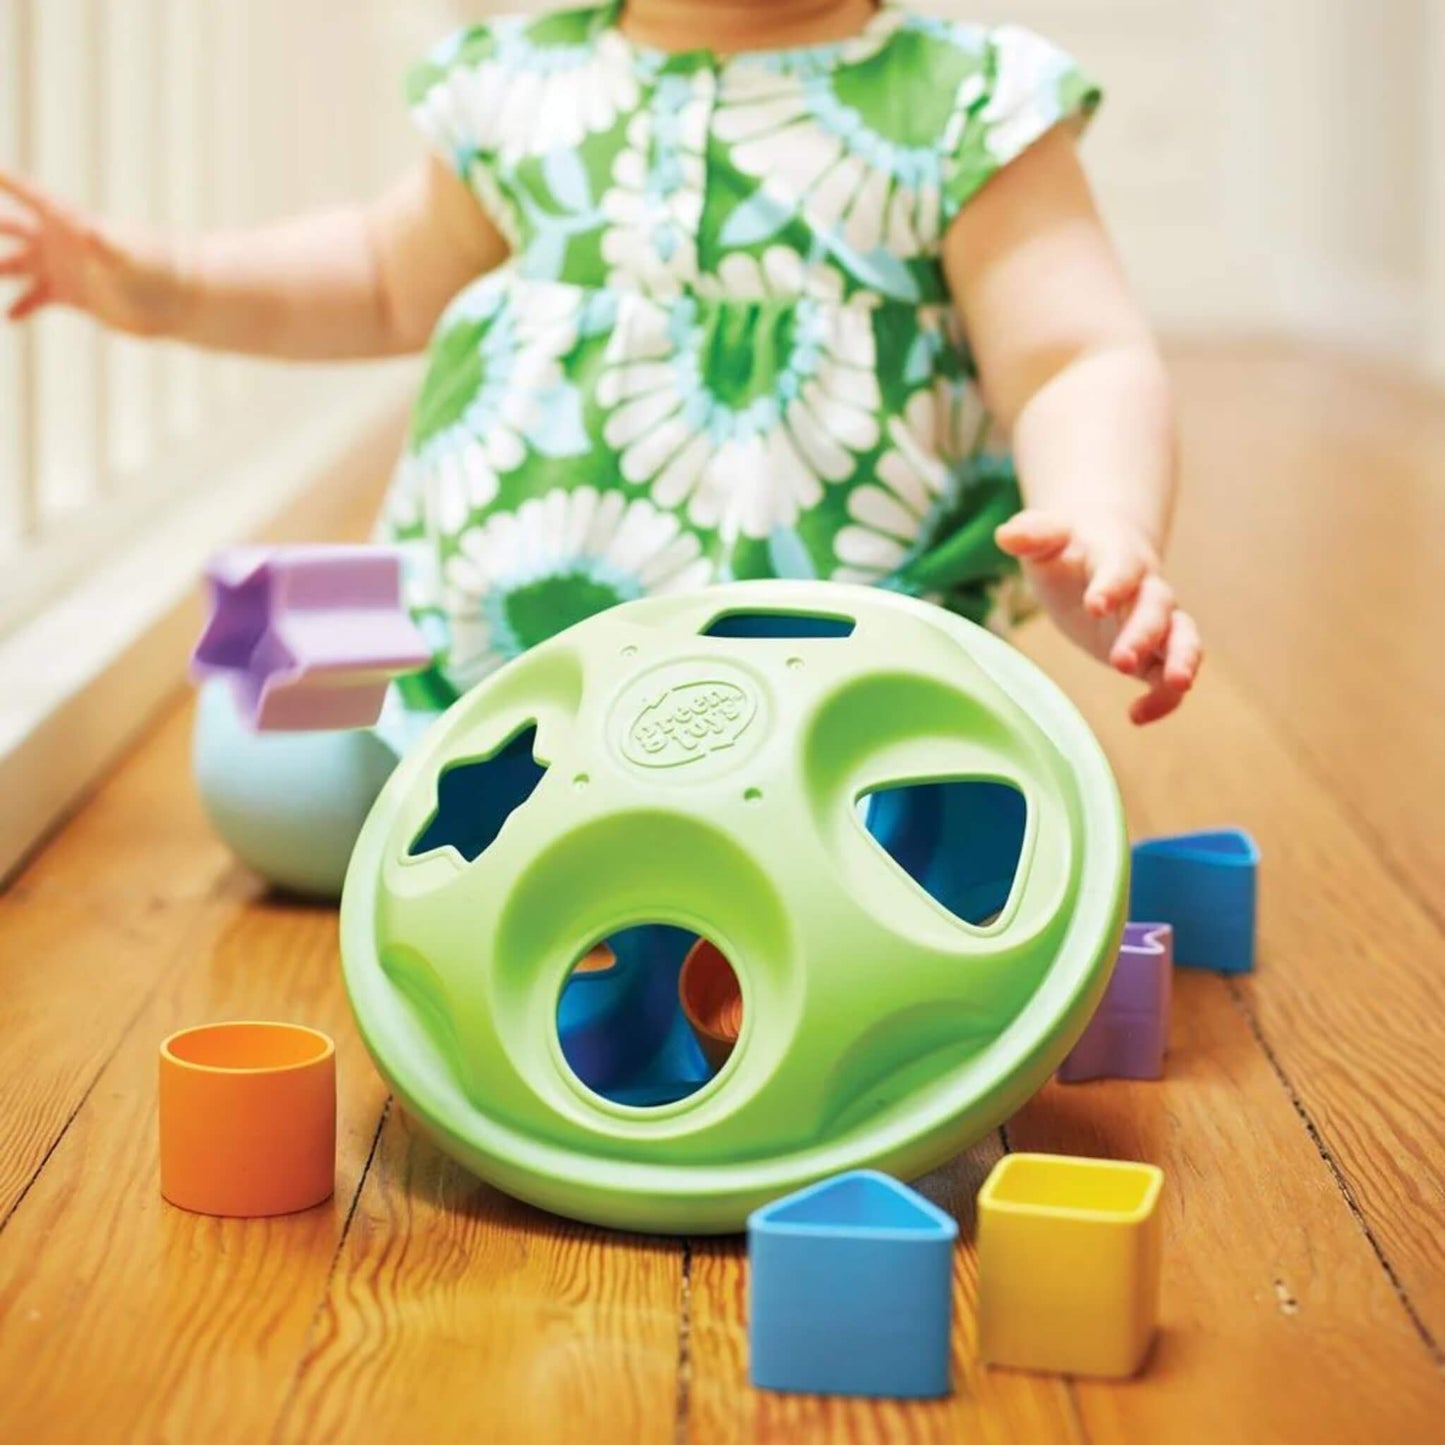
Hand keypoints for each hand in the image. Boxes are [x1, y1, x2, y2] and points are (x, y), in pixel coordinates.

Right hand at [0, 168, 175, 333]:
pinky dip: (21, 306)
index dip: (9, 182)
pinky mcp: (72, 295)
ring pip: (15, 265)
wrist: (176, 299)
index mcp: (71, 223)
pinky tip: (9, 317)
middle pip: (10, 227)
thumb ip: (106, 245)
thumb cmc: (158, 271)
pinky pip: (36, 298)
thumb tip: (89, 232)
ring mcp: (64, 268)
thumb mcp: (128, 258)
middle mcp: (61, 242)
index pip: (31, 196)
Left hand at [996, 509, 1201, 724]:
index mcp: (1118, 557)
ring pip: (1183, 638)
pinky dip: (1163, 697)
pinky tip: (1135, 717)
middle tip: (1121, 661)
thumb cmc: (1065, 547)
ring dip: (1182, 660)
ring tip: (1175, 685)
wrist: (1096, 552)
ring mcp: (1155, 622)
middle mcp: (1145, 588)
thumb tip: (1007, 535)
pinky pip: (1168, 675)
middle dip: (1144, 633)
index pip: (1122, 569)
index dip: (1112, 585)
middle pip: (1158, 607)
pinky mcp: (1152, 653)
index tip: (1094, 604)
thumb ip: (1031, 534)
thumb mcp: (1044, 537)